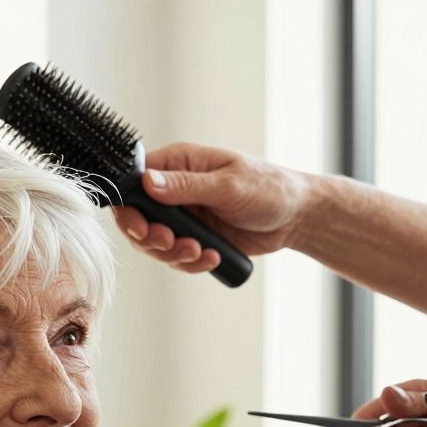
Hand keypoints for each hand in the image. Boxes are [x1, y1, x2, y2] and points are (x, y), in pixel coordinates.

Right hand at [112, 143, 313, 273]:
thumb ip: (186, 185)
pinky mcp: (193, 238)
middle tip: (171, 243)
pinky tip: (211, 258)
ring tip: (199, 252)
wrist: (296, 218)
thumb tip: (148, 181)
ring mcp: (182, 216)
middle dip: (151, 238)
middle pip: (137, 218)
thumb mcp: (227, 185)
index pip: (134, 183)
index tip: (143, 228)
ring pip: (153, 243)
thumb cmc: (269, 188)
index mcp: (177, 164)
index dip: (130, 209)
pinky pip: (175, 257)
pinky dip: (189, 263)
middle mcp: (173, 190)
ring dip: (172, 254)